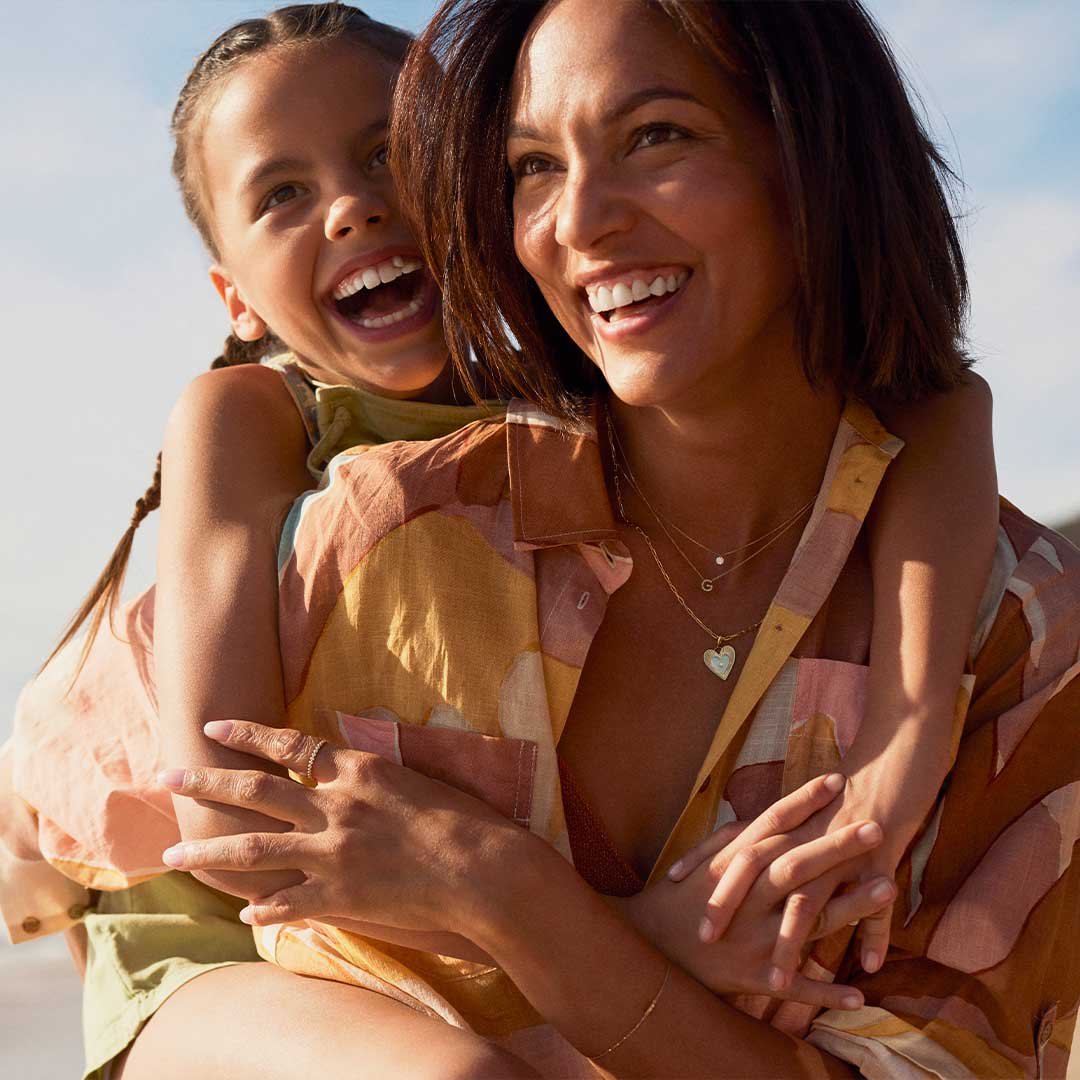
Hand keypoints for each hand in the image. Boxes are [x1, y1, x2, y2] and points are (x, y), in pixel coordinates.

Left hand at [157, 719, 519, 932]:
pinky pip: (287, 904)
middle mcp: (334, 807)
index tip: (213, 728)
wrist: (480, 868)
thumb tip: (338, 765)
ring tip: (173, 855)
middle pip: (255, 790)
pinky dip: (263, 910)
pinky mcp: (339, 896)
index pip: (288, 745)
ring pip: (253, 849)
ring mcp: (332, 853)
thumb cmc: (461, 817)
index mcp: (356, 770)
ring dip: (208, 853)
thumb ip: (368, 773)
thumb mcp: (412, 777)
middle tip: (168, 777)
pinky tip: (244, 915)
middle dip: (205, 782)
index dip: (247, 736)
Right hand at [628, 774, 893, 1009]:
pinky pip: (795, 983)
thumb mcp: (696, 863)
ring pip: (806, 917)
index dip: (804, 801)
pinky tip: (859, 993)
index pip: (773, 824)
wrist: (646, 948)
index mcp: (732, 863)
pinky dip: (826, 990)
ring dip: (850, 904)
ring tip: (889, 887)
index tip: (837, 781)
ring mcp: (751, 936)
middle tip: (876, 825)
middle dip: (838, 845)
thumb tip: (752, 818)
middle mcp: (745, 896)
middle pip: (797, 864)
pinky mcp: (752, 974)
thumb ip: (726, 840)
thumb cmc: (674, 901)